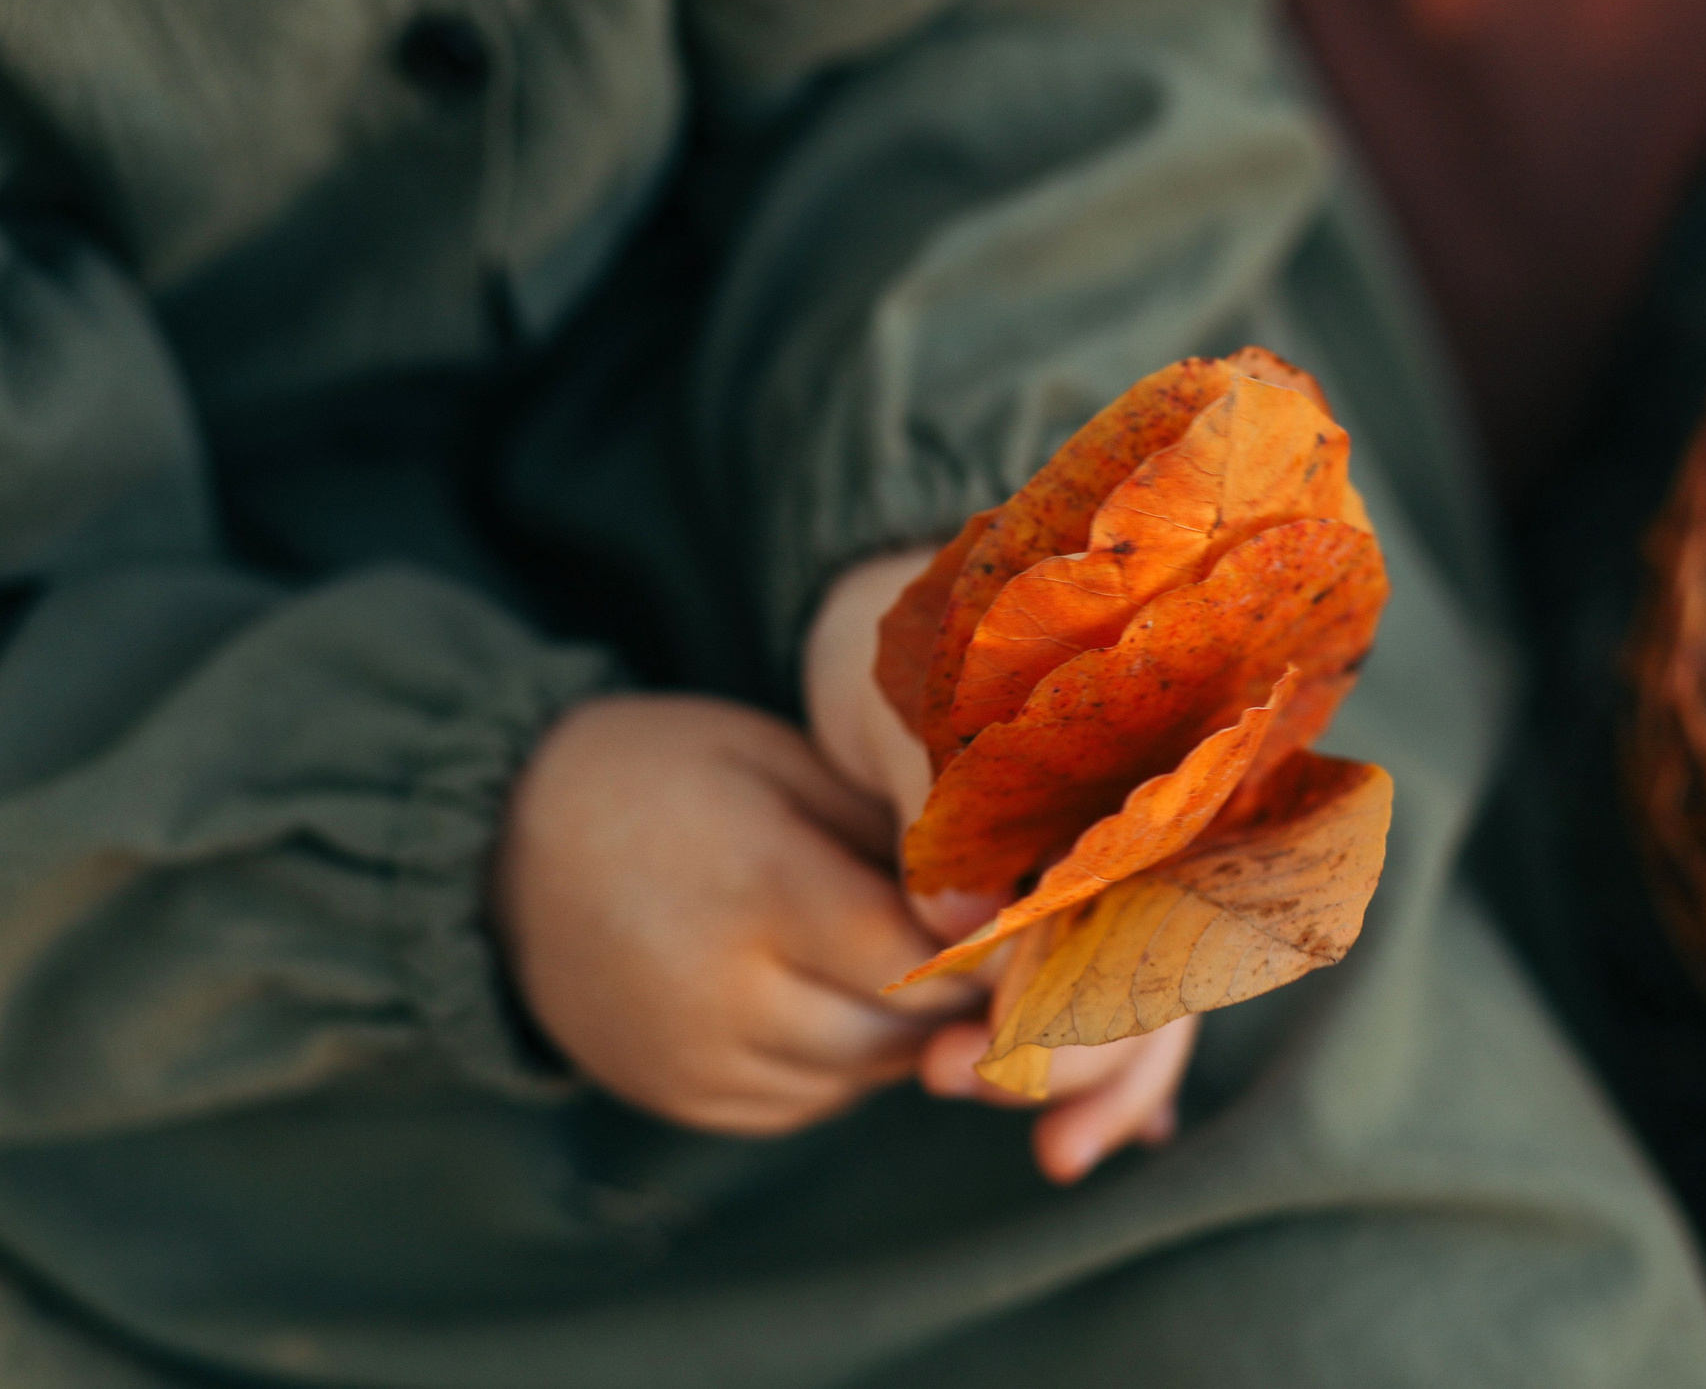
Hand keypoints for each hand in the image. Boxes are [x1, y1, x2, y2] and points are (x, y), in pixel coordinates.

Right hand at [494, 694, 979, 1135]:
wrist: (499, 845)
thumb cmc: (670, 776)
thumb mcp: (784, 765)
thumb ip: (892, 835)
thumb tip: (1012, 890)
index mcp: (758, 889)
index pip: (921, 956)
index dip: (995, 948)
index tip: (1047, 921)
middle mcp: (724, 995)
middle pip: (904, 1028)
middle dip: (971, 992)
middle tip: (1021, 947)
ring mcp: (697, 1061)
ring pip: (870, 1072)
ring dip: (920, 1028)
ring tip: (943, 961)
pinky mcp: (684, 1099)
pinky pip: (814, 1099)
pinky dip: (856, 1058)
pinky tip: (860, 994)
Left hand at [806, 550, 1200, 1182]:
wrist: (902, 590)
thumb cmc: (919, 635)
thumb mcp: (906, 707)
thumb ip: (935, 805)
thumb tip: (954, 928)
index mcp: (1143, 757)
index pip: (1138, 906)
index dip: (1068, 1003)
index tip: (978, 1059)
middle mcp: (1162, 817)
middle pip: (1163, 963)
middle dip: (1077, 1054)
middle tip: (952, 1085)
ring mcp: (1136, 856)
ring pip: (1159, 988)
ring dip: (1104, 1080)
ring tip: (1050, 1159)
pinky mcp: (1092, 887)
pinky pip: (1128, 984)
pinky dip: (1111, 1063)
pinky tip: (1087, 1136)